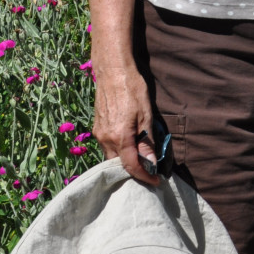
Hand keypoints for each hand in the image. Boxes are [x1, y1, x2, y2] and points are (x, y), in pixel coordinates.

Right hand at [93, 64, 161, 185]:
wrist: (112, 71)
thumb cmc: (132, 89)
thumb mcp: (146, 115)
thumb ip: (147, 141)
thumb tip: (152, 163)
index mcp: (119, 137)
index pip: (131, 166)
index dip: (144, 177)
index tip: (156, 182)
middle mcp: (105, 139)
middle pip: (118, 165)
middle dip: (133, 173)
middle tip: (150, 176)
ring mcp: (99, 134)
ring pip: (111, 157)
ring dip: (125, 164)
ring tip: (141, 165)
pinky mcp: (97, 128)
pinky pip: (107, 148)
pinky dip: (118, 153)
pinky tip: (129, 151)